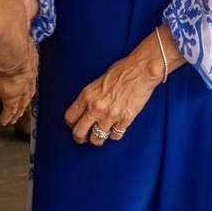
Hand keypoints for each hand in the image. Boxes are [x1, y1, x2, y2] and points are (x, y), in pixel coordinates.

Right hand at [0, 40, 37, 125]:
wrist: (9, 51)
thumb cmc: (6, 38)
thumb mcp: (6, 35)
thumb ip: (1, 34)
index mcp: (28, 56)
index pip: (28, 68)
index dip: (26, 75)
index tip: (22, 78)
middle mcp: (28, 72)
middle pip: (29, 86)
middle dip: (26, 94)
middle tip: (23, 100)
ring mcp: (22, 85)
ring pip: (22, 100)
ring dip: (19, 108)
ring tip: (16, 115)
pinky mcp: (12, 97)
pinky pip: (10, 109)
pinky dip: (8, 115)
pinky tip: (6, 121)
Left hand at [65, 29, 176, 146]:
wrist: (141, 71)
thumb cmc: (121, 71)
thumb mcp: (98, 82)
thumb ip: (90, 97)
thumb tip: (86, 109)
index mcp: (86, 96)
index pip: (70, 117)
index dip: (71, 125)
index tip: (74, 126)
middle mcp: (95, 108)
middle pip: (79, 132)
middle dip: (80, 138)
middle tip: (83, 139)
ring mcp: (110, 116)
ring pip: (97, 139)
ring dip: (98, 139)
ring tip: (101, 134)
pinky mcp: (124, 121)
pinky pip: (115, 136)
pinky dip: (115, 134)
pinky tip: (116, 129)